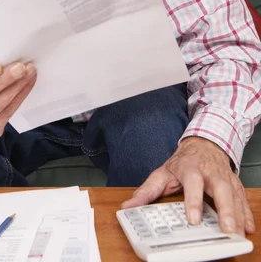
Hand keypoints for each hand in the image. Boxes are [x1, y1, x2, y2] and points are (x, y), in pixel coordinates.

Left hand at [121, 136, 254, 235]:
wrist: (203, 143)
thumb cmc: (183, 161)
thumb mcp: (162, 172)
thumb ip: (147, 190)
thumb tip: (129, 205)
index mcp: (190, 167)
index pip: (192, 182)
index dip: (193, 200)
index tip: (193, 219)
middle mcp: (209, 172)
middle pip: (220, 189)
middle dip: (225, 209)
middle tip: (226, 230)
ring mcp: (224, 176)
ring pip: (234, 195)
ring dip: (237, 214)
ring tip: (237, 234)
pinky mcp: (234, 182)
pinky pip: (242, 197)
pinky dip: (246, 212)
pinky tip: (247, 227)